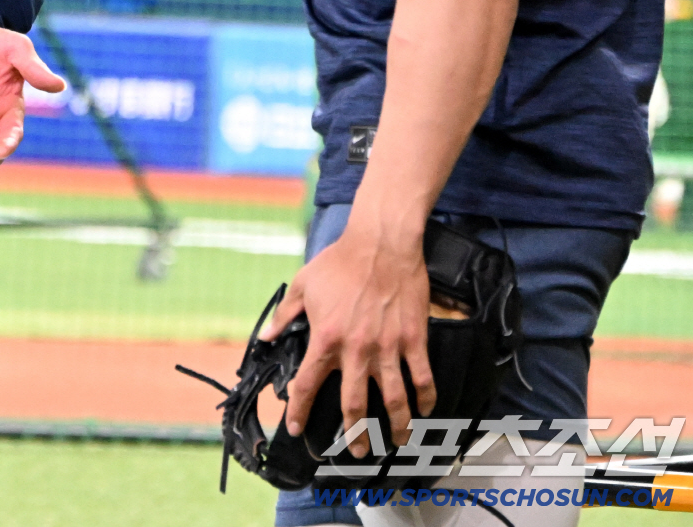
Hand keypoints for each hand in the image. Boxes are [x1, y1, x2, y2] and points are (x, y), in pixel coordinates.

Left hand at [259, 218, 434, 453]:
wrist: (381, 242)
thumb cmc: (340, 260)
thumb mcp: (303, 284)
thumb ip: (285, 315)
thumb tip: (266, 336)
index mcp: (326, 338)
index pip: (307, 385)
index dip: (299, 411)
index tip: (295, 427)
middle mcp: (357, 350)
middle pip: (355, 406)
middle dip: (354, 436)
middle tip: (355, 451)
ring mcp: (388, 347)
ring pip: (394, 401)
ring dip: (395, 427)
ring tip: (395, 442)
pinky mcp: (414, 339)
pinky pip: (422, 378)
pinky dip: (425, 399)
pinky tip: (424, 411)